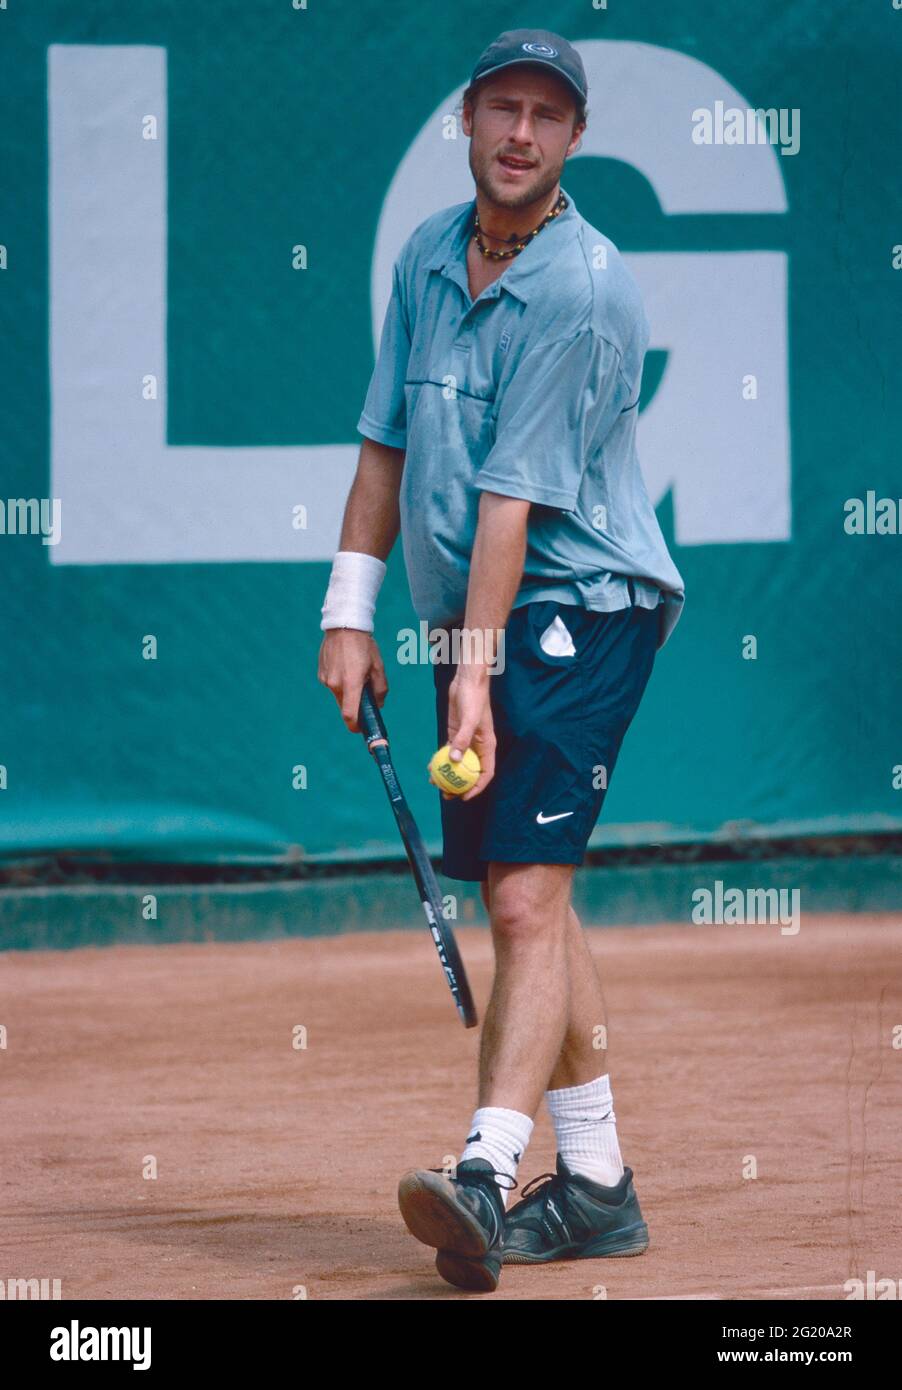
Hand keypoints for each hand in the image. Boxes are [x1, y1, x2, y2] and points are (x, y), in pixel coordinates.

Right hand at [317, 629, 387, 732]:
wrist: (344, 625)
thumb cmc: (364, 646)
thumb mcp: (378, 667)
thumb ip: (380, 690)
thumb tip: (378, 704)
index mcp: (351, 683)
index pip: (350, 714)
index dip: (356, 726)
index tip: (361, 729)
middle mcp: (335, 684)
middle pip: (344, 706)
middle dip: (355, 706)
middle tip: (365, 695)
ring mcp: (326, 679)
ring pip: (339, 695)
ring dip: (348, 691)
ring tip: (355, 672)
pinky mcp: (321, 673)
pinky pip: (332, 684)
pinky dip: (340, 682)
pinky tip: (346, 666)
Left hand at [443, 667, 495, 800]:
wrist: (467, 681)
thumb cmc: (475, 699)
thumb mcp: (470, 720)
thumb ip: (462, 740)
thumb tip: (454, 760)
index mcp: (487, 746)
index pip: (485, 773)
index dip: (477, 787)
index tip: (464, 796)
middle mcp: (477, 746)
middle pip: (470, 771)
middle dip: (459, 784)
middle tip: (446, 793)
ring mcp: (466, 740)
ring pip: (457, 763)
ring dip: (447, 774)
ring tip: (435, 782)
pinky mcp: (455, 733)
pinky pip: (448, 751)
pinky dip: (441, 759)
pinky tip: (431, 766)